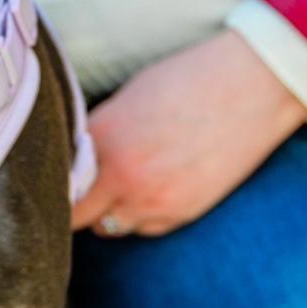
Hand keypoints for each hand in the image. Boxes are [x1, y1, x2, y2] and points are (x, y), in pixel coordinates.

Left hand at [72, 30, 306, 238]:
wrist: (253, 85)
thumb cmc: (187, 79)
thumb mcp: (127, 99)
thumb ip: (97, 134)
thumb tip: (76, 157)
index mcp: (100, 138)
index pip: (57, 180)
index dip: (54, 181)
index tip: (53, 179)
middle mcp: (120, 176)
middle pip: (76, 216)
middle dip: (73, 206)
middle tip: (78, 193)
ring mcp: (153, 200)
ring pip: (110, 226)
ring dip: (108, 212)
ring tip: (120, 186)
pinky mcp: (183, 213)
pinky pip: (146, 228)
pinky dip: (141, 216)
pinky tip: (152, 189)